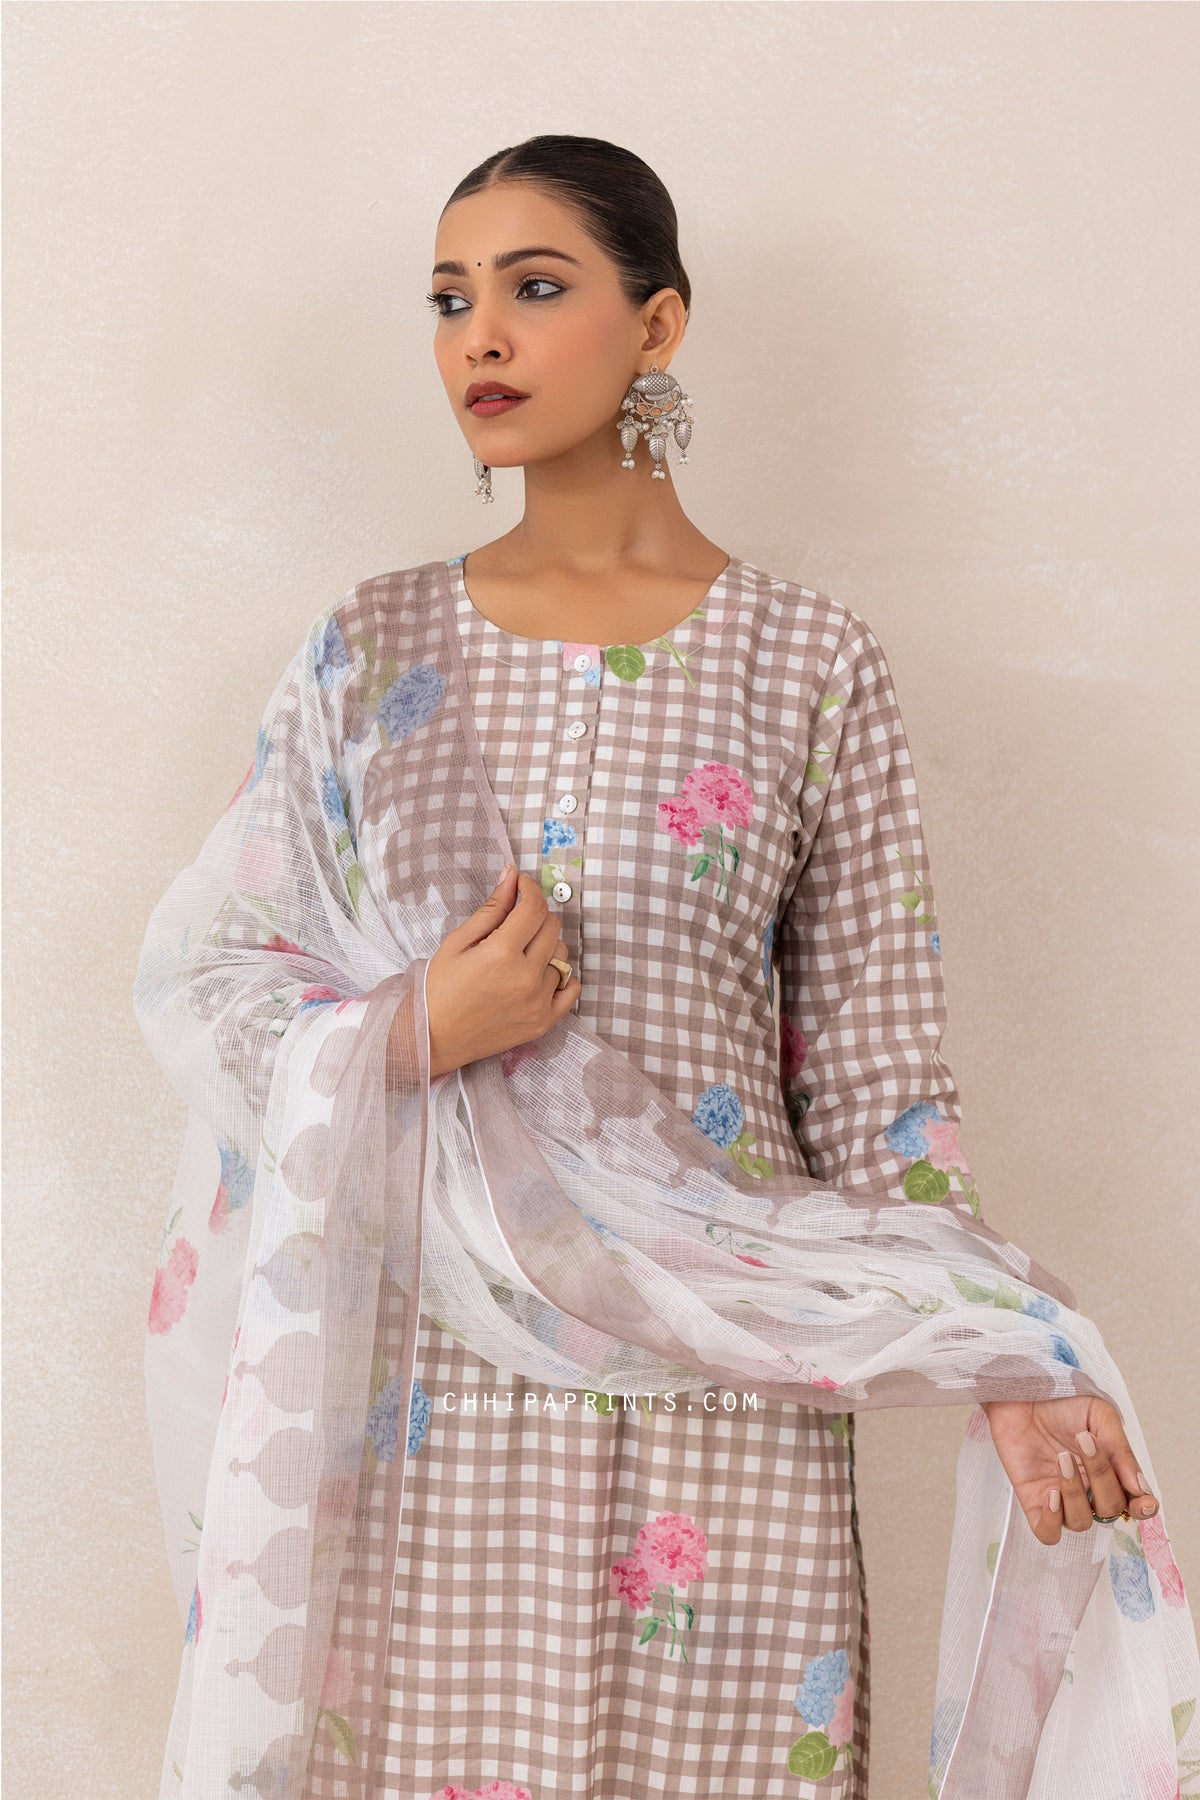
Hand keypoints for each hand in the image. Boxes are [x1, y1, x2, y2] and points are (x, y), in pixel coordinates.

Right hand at [420, 867, 581, 1078]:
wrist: (433, 1037)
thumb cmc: (439, 988)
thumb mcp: (458, 942)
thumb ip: (491, 909)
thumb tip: (511, 876)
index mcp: (501, 954)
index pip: (533, 908)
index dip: (529, 888)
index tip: (521, 885)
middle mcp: (526, 978)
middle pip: (552, 927)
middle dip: (535, 915)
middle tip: (514, 922)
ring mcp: (538, 1002)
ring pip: (562, 955)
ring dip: (545, 946)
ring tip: (520, 954)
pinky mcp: (544, 1022)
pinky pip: (572, 988)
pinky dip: (562, 977)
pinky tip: (540, 975)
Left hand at [981, 1395, 1159, 1544]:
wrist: (1021, 1390)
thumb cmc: (1062, 1401)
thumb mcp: (1099, 1416)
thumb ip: (1120, 1451)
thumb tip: (1140, 1489)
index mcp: (1110, 1471)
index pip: (1134, 1503)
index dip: (1143, 1510)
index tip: (1144, 1502)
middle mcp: (1088, 1489)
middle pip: (1109, 1510)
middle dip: (1101, 1478)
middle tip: (1084, 1441)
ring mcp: (1061, 1497)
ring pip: (1080, 1522)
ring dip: (1074, 1494)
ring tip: (1062, 1459)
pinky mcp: (1033, 1500)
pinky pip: (1048, 1533)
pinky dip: (1052, 1521)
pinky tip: (1051, 1493)